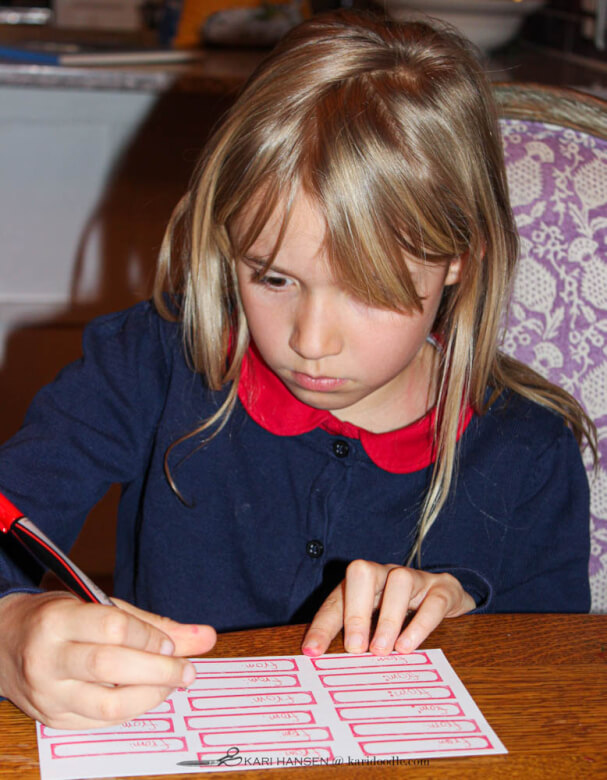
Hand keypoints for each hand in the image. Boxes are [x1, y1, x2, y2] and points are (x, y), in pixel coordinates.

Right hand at [0, 591, 215, 728]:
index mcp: (58, 620)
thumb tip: (207, 637)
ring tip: (172, 685)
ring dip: (150, 696)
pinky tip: (146, 696)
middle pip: (111, 667)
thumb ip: (153, 623)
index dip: (150, 636)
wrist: (4, 642)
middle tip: (188, 671)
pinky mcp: (52, 719)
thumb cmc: (60, 618)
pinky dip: (132, 710)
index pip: (113, 627)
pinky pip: (100, 722)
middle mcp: (47, 658)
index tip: (174, 643)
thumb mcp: (100, 607)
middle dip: (159, 671)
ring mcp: (47, 694)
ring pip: (107, 705)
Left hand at [302, 560, 474, 656]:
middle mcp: (385, 575)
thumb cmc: (404, 617)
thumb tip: (327, 668)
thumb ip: (356, 642)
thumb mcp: (376, 627)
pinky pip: (433, 600)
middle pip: (362, 572)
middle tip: (355, 648)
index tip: (312, 652)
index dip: (322, 625)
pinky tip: (408, 646)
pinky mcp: (443, 589)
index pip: (336, 601)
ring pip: (399, 580)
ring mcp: (415, 579)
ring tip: (383, 651)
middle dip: (355, 610)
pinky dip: (420, 624)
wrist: (447, 599)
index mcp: (362, 585)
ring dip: (388, 618)